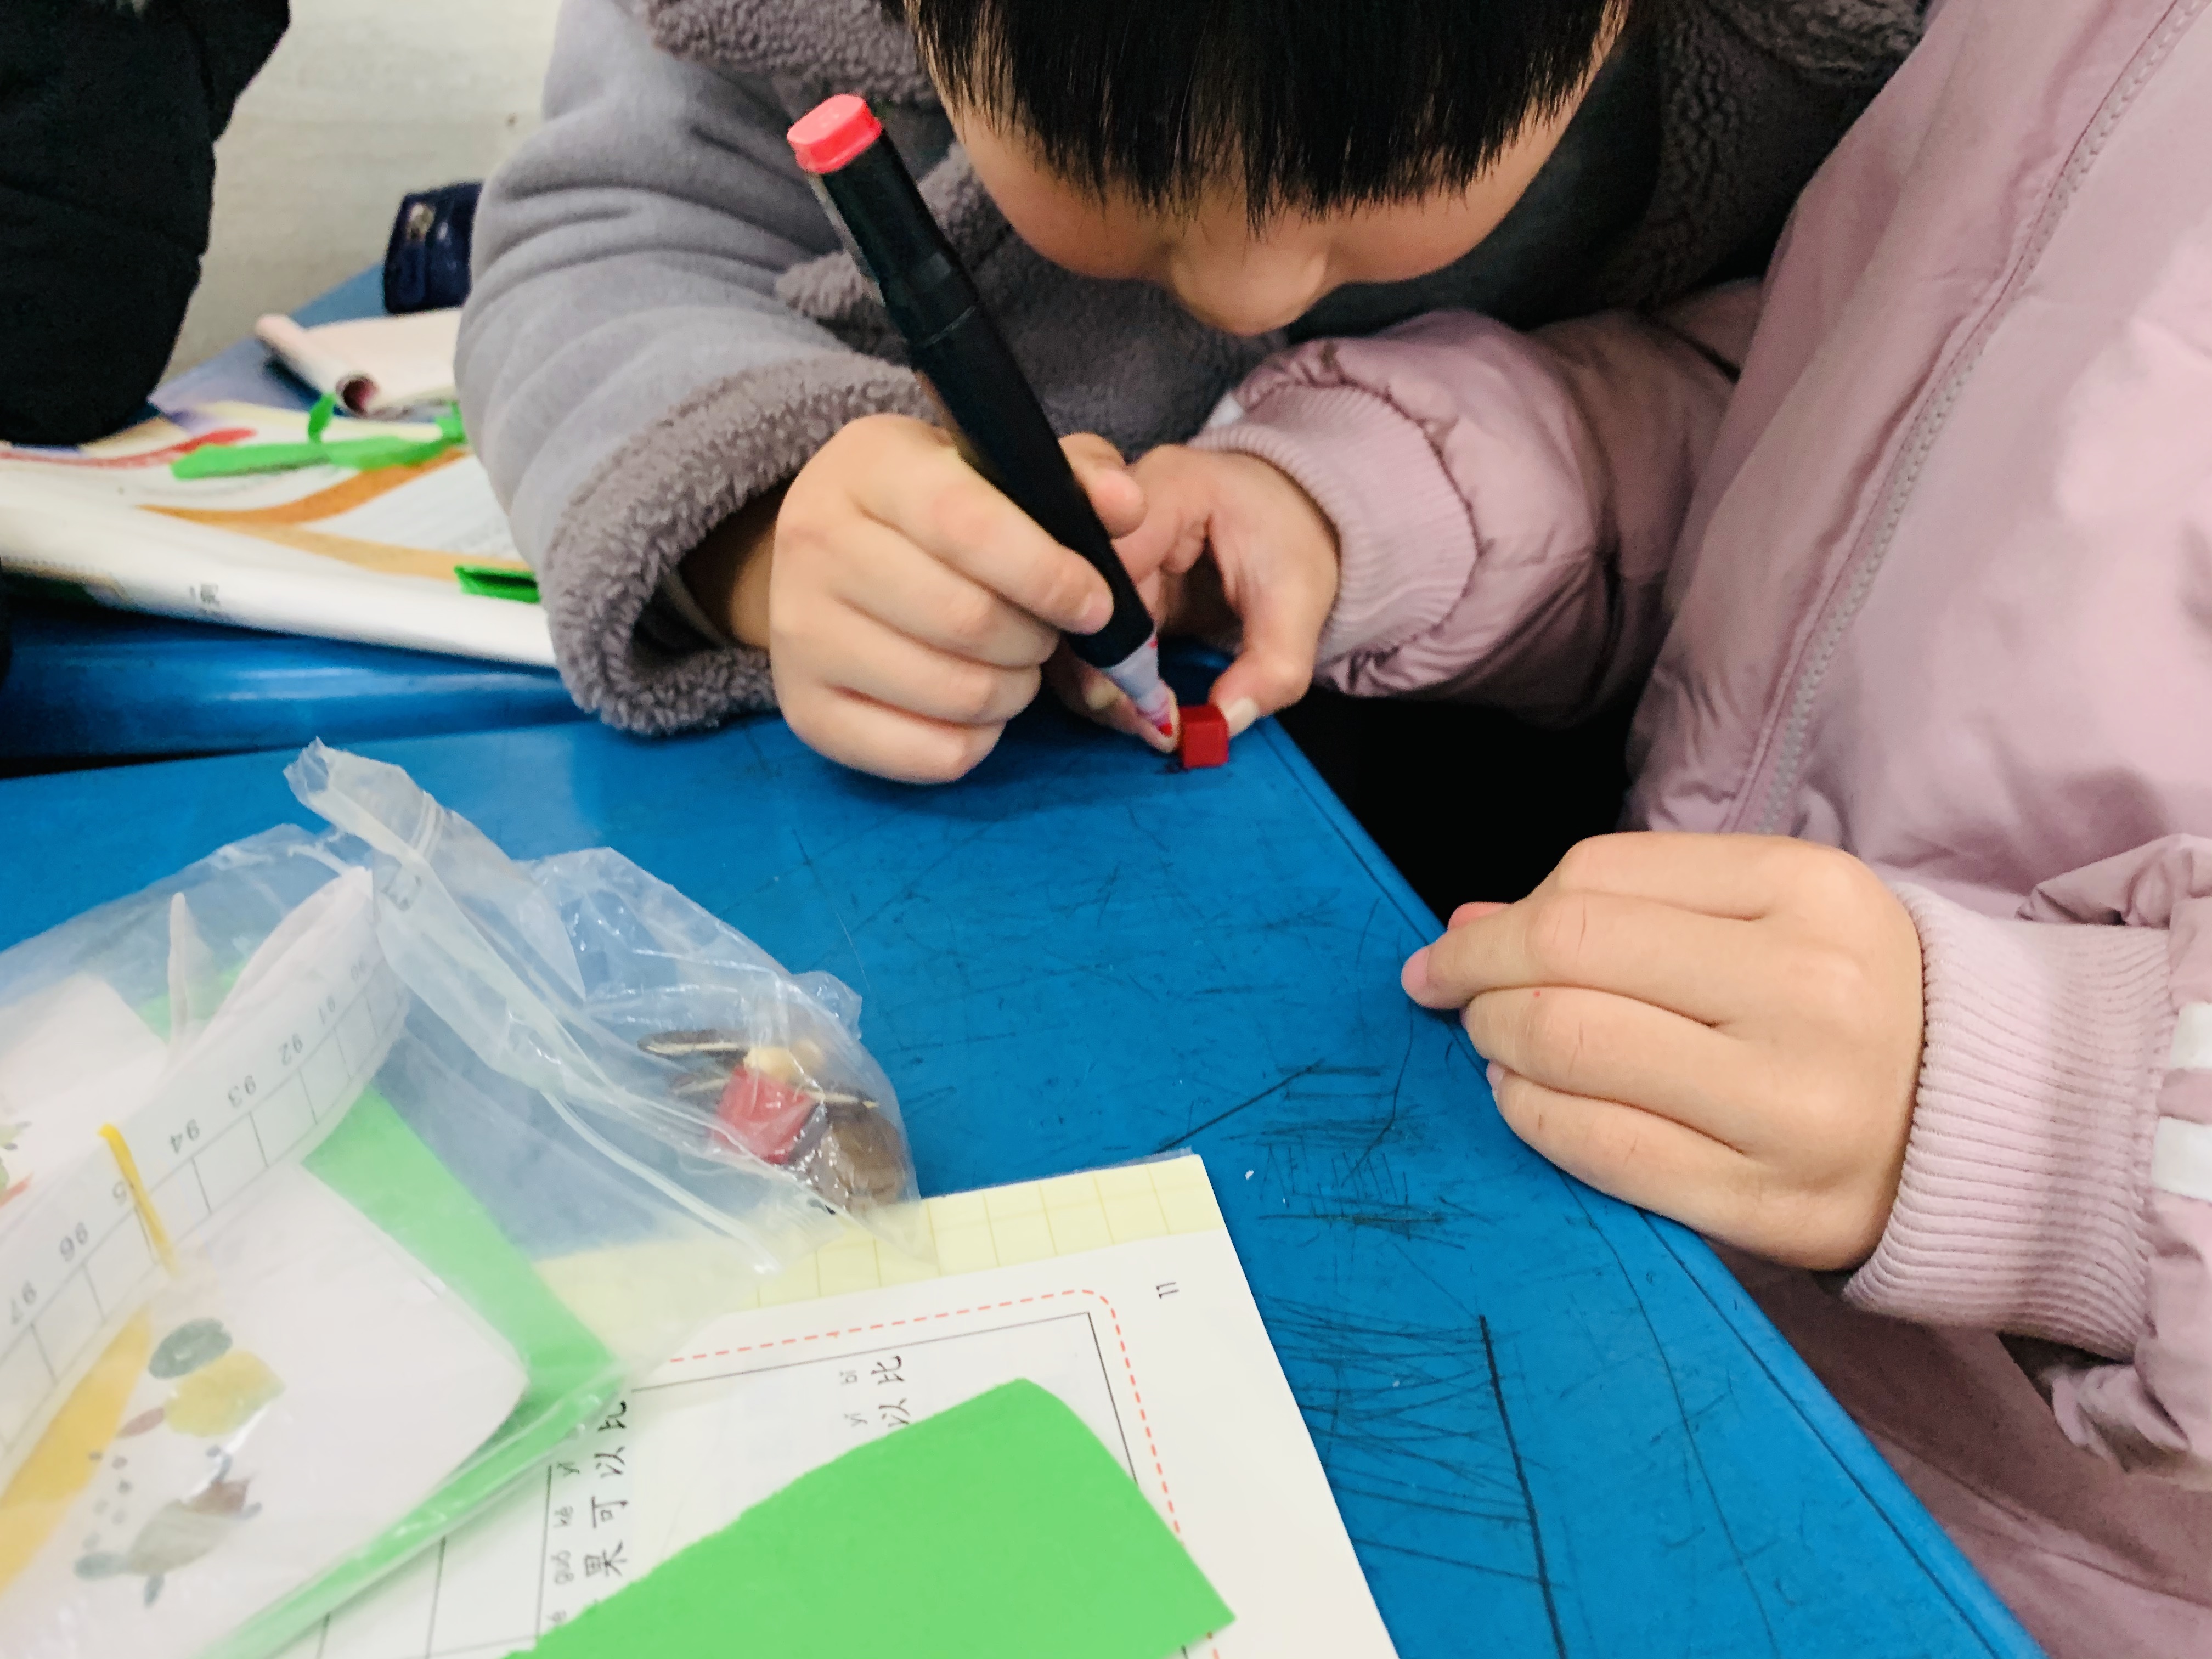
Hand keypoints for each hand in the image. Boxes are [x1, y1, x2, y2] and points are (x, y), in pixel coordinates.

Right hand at [755, 414, 1161, 781]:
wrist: (828, 557)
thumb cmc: (935, 508)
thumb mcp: (996, 467)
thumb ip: (1074, 475)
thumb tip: (1125, 508)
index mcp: (869, 466)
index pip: (966, 525)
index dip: (1049, 574)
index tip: (1097, 603)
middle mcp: (815, 544)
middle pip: (965, 619)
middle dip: (1036, 638)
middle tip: (1047, 632)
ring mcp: (799, 633)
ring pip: (956, 694)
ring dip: (1015, 689)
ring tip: (1015, 663)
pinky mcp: (805, 711)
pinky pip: (932, 754)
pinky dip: (980, 740)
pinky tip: (976, 705)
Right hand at [1051, 445, 1338, 738]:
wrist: (1288, 515)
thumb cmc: (1290, 541)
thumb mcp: (1299, 600)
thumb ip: (1273, 663)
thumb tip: (1222, 721)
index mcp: (1169, 487)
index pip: (1112, 556)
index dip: (1117, 634)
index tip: (1147, 699)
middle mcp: (1115, 508)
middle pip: (1075, 591)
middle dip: (1102, 671)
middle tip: (1144, 724)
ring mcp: (1099, 545)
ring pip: (1064, 619)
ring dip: (1094, 683)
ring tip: (1144, 724)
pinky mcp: (1096, 581)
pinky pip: (1077, 634)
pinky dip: (1099, 680)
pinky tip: (1134, 710)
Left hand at [1400, 833, 1923, 1269]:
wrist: (1986, 1122)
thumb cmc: (1848, 1000)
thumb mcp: (1769, 912)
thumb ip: (1625, 904)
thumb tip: (1467, 925)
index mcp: (1812, 892)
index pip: (1595, 882)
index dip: (1502, 916)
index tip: (1457, 942)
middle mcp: (1808, 992)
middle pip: (1567, 959)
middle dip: (1478, 977)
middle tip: (1454, 993)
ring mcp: (1792, 1106)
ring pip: (1569, 1049)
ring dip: (1495, 1043)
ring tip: (1493, 1043)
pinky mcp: (1769, 1204)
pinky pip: (1599, 1148)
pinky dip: (1531, 1114)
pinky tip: (1526, 1099)